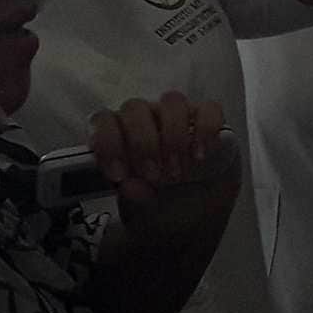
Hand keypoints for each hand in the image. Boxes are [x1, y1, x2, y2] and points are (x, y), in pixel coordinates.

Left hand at [90, 93, 238, 243]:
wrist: (190, 210)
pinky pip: (209, 110)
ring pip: (171, 102)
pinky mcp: (207, 119)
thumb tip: (130, 184)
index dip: (108, 143)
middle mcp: (145, 118)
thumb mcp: (138, 206)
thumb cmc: (157, 203)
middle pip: (135, 108)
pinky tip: (200, 156)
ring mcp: (176, 115)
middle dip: (143, 144)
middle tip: (153, 176)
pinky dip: (205, 130)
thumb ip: (132, 193)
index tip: (119, 174)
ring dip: (173, 137)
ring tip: (177, 172)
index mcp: (120, 134)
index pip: (103, 120)